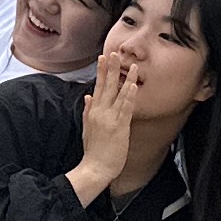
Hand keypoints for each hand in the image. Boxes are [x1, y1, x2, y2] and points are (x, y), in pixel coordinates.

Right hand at [74, 44, 139, 193]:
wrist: (94, 168)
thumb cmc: (93, 151)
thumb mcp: (86, 128)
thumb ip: (87, 110)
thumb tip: (87, 96)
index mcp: (93, 112)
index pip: (98, 87)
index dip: (101, 71)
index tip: (103, 58)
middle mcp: (100, 112)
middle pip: (106, 86)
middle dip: (110, 68)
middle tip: (114, 52)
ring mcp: (110, 119)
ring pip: (118, 94)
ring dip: (126, 79)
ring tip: (132, 65)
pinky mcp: (119, 127)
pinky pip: (126, 109)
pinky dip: (129, 97)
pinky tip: (133, 86)